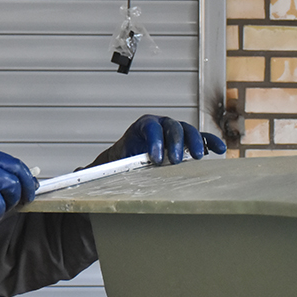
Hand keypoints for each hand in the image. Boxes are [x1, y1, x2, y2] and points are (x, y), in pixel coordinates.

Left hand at [95, 115, 226, 165]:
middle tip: (176, 160)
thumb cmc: (125, 160)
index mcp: (142, 126)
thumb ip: (99, 167)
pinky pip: (203, 139)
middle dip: (175, 142)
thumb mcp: (114, 161)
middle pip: (172, 127)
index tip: (155, 159)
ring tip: (197, 157)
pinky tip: (220, 150)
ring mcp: (176, 131)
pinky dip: (211, 143)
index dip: (154, 141)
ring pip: (188, 131)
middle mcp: (160, 125)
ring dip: (195, 142)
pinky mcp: (189, 141)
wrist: (136, 157)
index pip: (150, 128)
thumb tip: (77, 172)